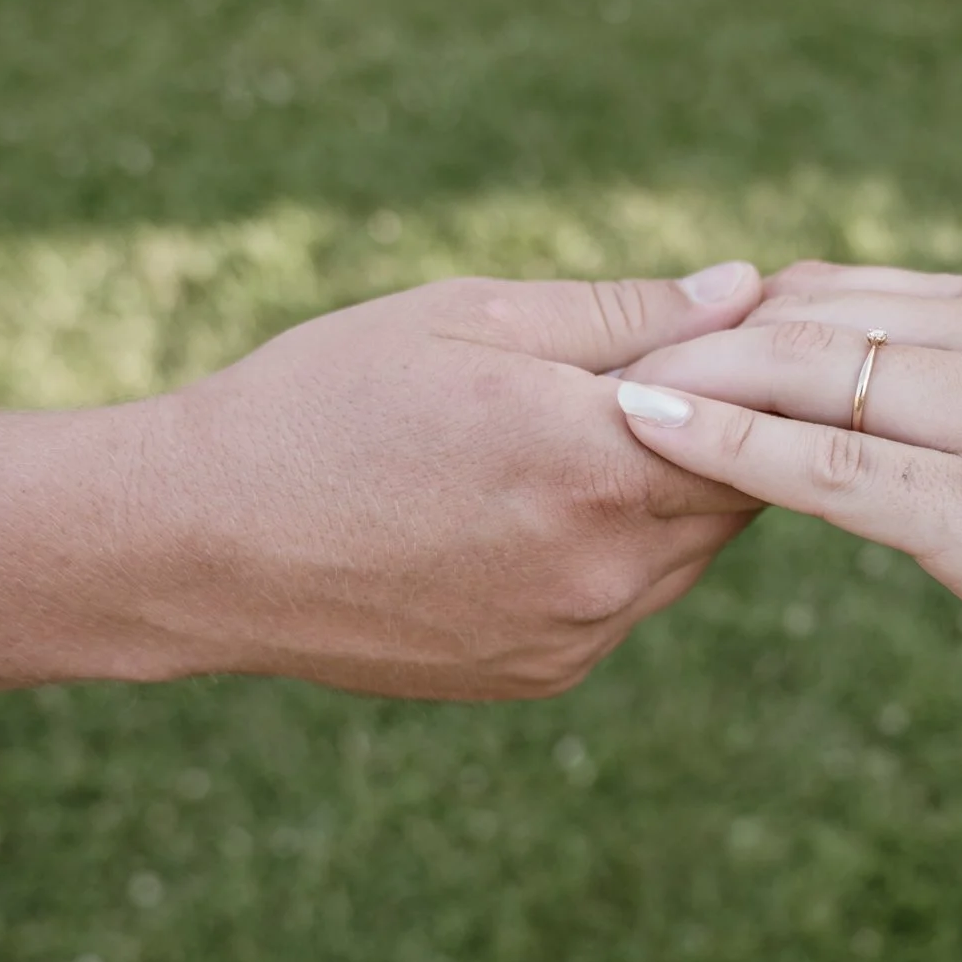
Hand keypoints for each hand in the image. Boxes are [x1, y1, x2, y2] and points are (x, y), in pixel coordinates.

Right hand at [137, 261, 765, 699]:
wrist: (204, 543)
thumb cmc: (326, 401)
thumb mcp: (470, 320)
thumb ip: (622, 311)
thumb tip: (744, 287)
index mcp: (593, 460)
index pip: (752, 422)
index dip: (757, 377)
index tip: (745, 340)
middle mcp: (602, 564)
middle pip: (735, 496)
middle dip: (720, 435)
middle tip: (674, 377)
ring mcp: (576, 633)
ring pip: (688, 555)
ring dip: (673, 499)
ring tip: (590, 441)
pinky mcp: (545, 673)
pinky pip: (627, 605)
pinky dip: (617, 555)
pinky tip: (542, 511)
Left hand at [613, 262, 961, 738]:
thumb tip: (875, 426)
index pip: (833, 290)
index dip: (727, 320)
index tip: (646, 354)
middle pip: (796, 311)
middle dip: (680, 340)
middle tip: (573, 372)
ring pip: (799, 372)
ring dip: (680, 381)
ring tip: (569, 401)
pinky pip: (831, 469)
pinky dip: (726, 442)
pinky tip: (645, 430)